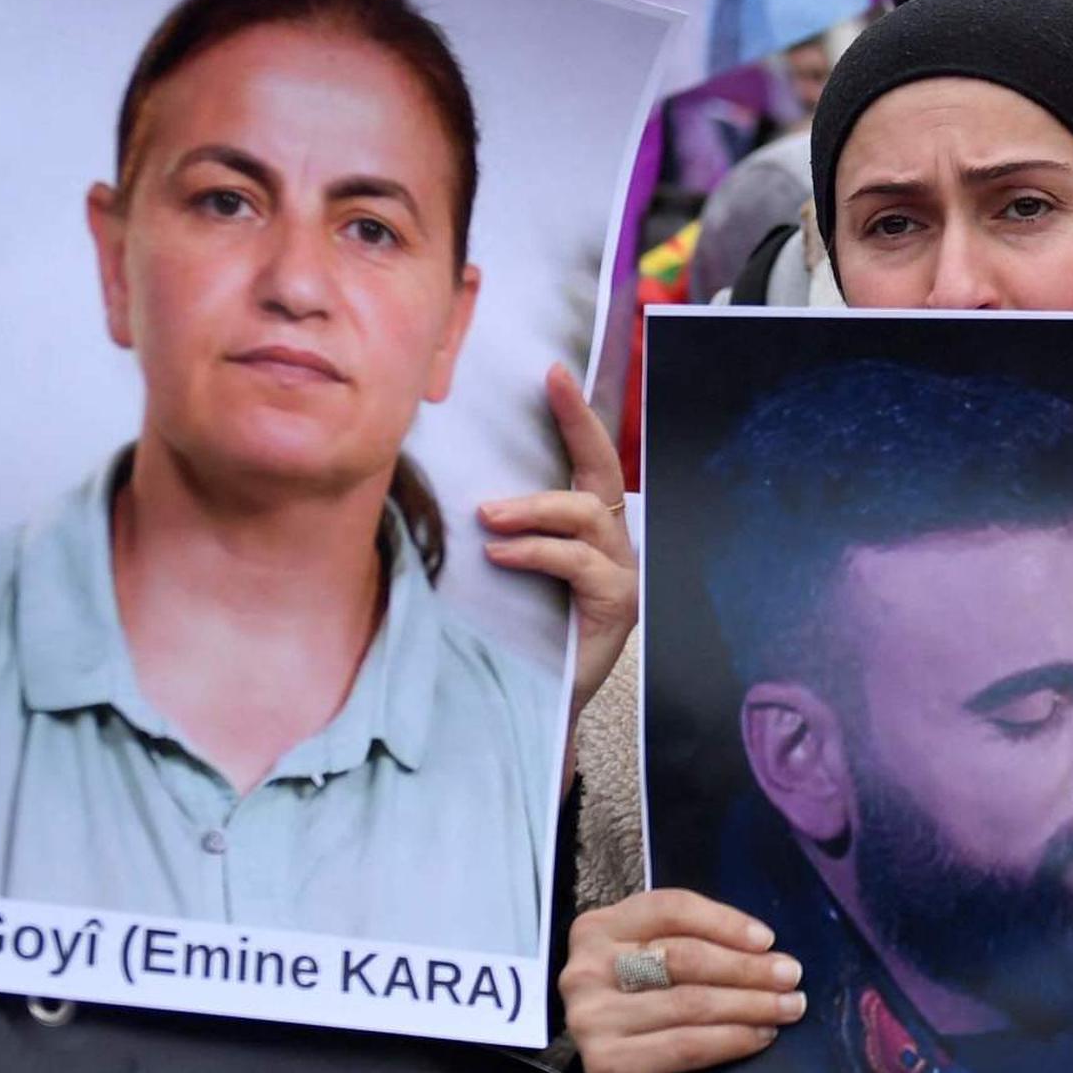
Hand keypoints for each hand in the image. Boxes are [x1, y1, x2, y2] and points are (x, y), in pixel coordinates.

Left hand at [481, 364, 639, 722]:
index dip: (575, 414)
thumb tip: (451, 484)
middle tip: (550, 383)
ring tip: (487, 516)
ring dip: (532, 507)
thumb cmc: (516, 630)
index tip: (553, 370)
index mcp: (589, 526)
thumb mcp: (504, 565)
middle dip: (579, 421)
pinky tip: (500, 554)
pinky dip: (535, 551)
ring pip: (584, 513)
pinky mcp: (616, 602)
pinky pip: (576, 561)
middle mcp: (614, 540)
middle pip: (604, 468)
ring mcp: (621, 571)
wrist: (531, 702)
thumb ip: (499, 528)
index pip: (588, 457)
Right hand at [559, 888, 805, 1072]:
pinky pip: (685, 1046)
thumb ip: (691, 942)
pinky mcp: (608, 1064)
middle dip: (747, 967)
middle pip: (683, 957)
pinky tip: (760, 1036)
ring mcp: (593, 1019)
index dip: (724, 921)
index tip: (767, 939)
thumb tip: (765, 949)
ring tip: (787, 1007)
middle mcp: (586, 970)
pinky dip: (731, 1039)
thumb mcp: (653, 960)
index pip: (669, 909)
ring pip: (690, 1003)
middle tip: (790, 976)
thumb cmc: (644, 1005)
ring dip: (750, 1005)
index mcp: (597, 929)